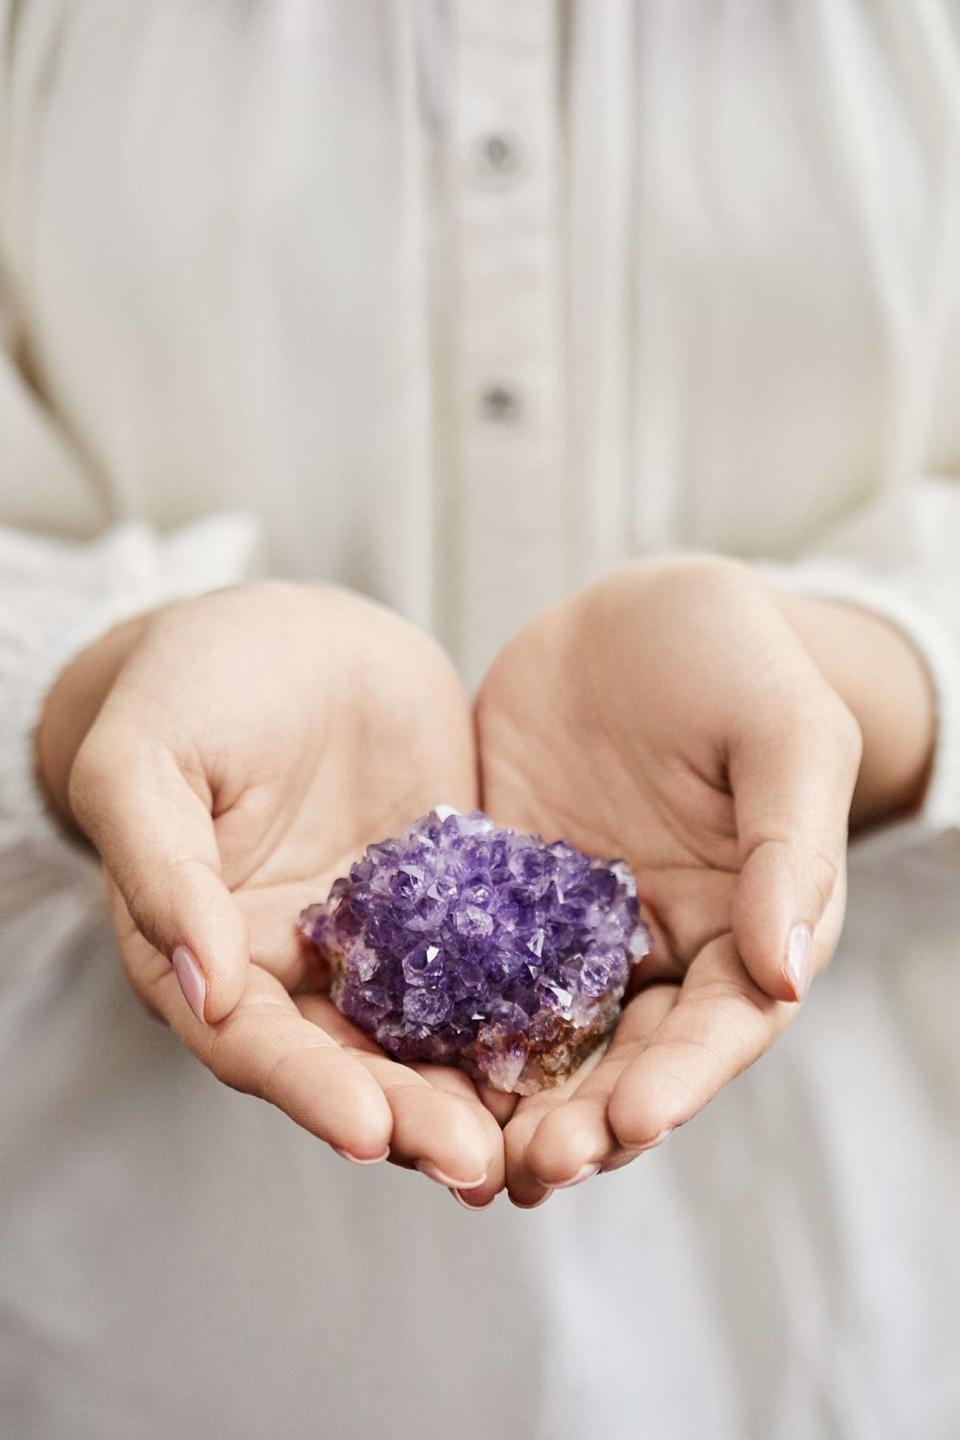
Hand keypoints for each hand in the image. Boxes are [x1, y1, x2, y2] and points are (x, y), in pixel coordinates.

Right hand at [38, 583, 503, 1199]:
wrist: (290, 633)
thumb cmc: (191, 686)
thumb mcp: (145, 764)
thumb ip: (162, 869)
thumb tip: (204, 984)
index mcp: (212, 957)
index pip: (256, 1046)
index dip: (309, 1090)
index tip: (369, 1130)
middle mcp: (299, 970)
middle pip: (353, 1064)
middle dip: (412, 1117)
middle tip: (478, 1163)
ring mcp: (384, 938)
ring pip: (430, 1034)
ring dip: (478, 1090)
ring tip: (541, 1140)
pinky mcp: (453, 899)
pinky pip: (494, 960)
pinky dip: (529, 1006)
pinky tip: (581, 1040)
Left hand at [477, 557, 932, 1204]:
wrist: (640, 611)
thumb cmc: (739, 660)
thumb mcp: (787, 733)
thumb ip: (792, 846)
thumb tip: (785, 975)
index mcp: (743, 928)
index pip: (718, 1027)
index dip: (681, 1081)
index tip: (633, 1123)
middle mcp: (655, 947)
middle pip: (624, 1057)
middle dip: (586, 1119)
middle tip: (532, 1168)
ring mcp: (569, 928)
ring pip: (540, 1034)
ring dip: (507, 1099)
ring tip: (462, 1153)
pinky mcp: (496, 894)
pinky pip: (465, 963)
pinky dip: (441, 1017)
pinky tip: (398, 1054)